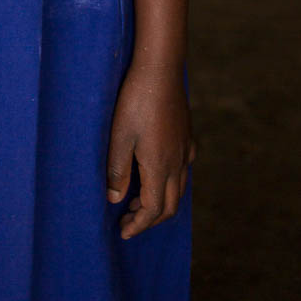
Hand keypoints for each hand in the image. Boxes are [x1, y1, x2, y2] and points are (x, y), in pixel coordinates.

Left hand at [106, 62, 194, 239]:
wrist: (160, 69)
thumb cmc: (135, 101)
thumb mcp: (119, 136)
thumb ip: (117, 170)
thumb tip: (115, 199)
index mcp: (160, 167)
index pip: (154, 209)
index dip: (139, 225)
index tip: (123, 232)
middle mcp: (177, 162)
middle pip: (170, 205)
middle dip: (149, 219)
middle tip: (128, 220)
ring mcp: (185, 148)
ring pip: (179, 188)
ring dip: (161, 201)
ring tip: (138, 200)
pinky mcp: (186, 135)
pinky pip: (183, 169)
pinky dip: (171, 182)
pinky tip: (158, 171)